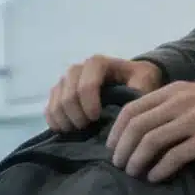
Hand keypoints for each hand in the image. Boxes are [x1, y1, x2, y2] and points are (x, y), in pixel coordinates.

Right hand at [45, 57, 164, 131]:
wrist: (131, 79)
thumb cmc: (139, 81)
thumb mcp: (145, 82)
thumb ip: (137, 92)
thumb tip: (123, 112)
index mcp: (97, 63)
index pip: (85, 84)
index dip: (88, 104)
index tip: (97, 119)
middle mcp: (78, 68)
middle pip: (68, 94)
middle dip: (76, 115)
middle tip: (88, 128)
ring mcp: (65, 80)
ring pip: (56, 101)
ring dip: (65, 120)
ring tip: (79, 131)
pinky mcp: (58, 93)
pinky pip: (49, 108)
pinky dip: (54, 121)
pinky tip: (66, 131)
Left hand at [107, 83, 194, 181]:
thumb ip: (171, 108)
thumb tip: (142, 130)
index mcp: (175, 90)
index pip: (132, 108)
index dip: (116, 131)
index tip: (112, 148)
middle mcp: (181, 101)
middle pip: (137, 126)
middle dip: (122, 148)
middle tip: (118, 166)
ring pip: (151, 141)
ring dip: (136, 161)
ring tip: (133, 174)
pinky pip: (174, 156)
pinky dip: (159, 169)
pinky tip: (155, 178)